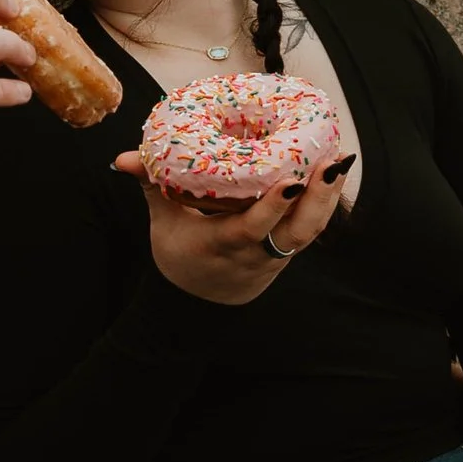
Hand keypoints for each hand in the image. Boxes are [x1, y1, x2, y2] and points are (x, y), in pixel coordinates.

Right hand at [113, 145, 352, 305]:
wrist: (198, 302)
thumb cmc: (180, 255)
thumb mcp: (162, 223)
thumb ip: (151, 186)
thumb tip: (123, 159)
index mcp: (222, 244)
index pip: (252, 230)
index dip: (273, 209)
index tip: (289, 182)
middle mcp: (255, 252)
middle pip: (296, 231)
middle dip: (317, 198)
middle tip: (332, 162)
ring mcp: (275, 254)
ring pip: (310, 231)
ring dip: (328, 198)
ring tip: (339, 161)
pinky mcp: (287, 251)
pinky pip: (311, 229)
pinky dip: (325, 203)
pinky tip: (334, 174)